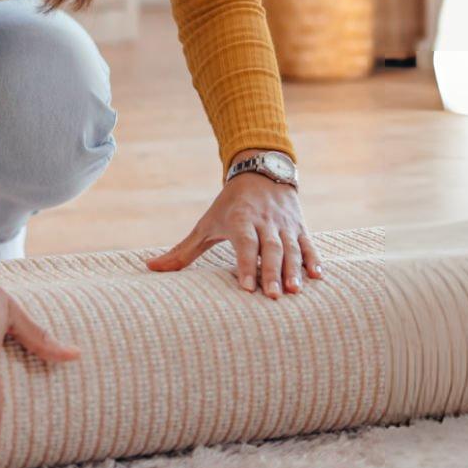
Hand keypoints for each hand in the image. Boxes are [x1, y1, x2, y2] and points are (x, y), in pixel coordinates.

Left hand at [144, 165, 323, 297]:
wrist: (261, 171)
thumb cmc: (229, 205)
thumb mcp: (206, 224)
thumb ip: (183, 251)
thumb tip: (149, 268)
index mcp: (241, 219)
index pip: (245, 243)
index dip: (246, 264)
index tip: (246, 288)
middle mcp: (264, 221)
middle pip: (270, 248)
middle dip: (272, 272)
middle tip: (274, 297)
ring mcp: (285, 224)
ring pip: (291, 247)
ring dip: (294, 269)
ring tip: (295, 292)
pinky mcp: (300, 226)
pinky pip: (308, 243)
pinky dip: (314, 259)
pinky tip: (318, 277)